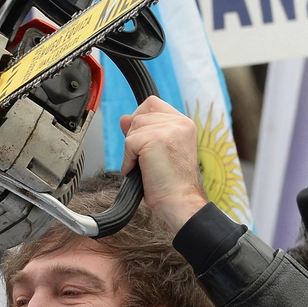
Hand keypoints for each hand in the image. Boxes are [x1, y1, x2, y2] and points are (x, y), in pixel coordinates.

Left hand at [119, 97, 208, 232]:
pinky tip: (140, 171)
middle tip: (145, 158)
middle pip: (139, 114)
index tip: (142, 142)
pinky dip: (128, 160)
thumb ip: (143, 131)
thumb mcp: (157, 151)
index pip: (152, 104)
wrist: (180, 202)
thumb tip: (124, 118)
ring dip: (132, 150)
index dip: (141, 121)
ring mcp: (169, 129)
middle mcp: (179, 123)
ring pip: (133, 128)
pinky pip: (128, 143)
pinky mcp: (156, 139)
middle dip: (134, 137)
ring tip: (145, 167)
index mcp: (183, 124)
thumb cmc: (171, 183)